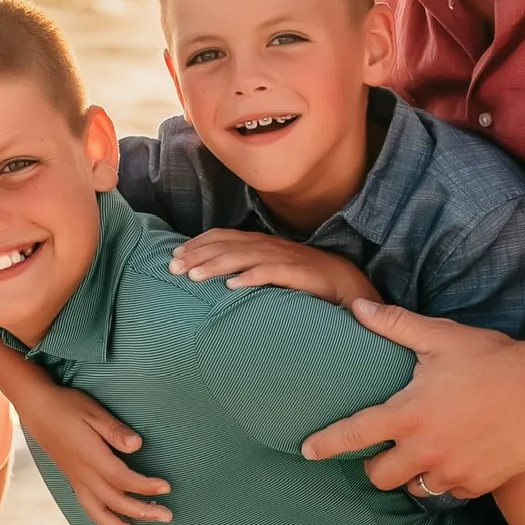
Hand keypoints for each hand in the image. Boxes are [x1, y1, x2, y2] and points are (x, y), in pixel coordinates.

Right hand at [18, 383, 169, 524]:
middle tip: (167, 516)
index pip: (123, 479)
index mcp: (91, 457)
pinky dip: (104, 521)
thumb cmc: (67, 406)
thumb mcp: (93, 412)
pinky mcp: (73, 481)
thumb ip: (115, 430)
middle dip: (142, 512)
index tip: (167, 487)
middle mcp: (83, 474)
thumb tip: (137, 445)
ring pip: (98, 512)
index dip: (145, 486)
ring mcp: (77, 480)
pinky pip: (89, 508)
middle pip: (115, 501)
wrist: (37, 409)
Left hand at [168, 229, 377, 306]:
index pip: (224, 237)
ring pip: (245, 257)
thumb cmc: (308, 281)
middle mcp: (271, 247)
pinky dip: (252, 278)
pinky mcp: (302, 274)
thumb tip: (218, 279)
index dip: (199, 244)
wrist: (351, 285)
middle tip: (173, 267)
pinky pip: (274, 274)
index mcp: (263, 244)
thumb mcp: (273, 272)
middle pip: (228, 245)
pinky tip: (233, 287)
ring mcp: (287, 259)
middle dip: (198, 254)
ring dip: (217, 265)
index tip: (175, 256)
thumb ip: (249, 270)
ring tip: (193, 277)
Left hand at [300, 301, 524, 495]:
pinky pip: (449, 491)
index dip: (325, 445)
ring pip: (414, 488)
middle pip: (378, 476)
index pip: (353, 435)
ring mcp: (452, 471)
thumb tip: (358, 308)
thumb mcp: (441, 337)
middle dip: (375, 465)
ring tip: (424, 451)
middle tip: (384, 448)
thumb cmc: (494, 360)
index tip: (307, 451)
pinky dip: (447, 478)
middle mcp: (425, 450)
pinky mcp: (478, 485)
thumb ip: (395, 326)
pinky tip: (457, 457)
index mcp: (408, 415)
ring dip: (412, 473)